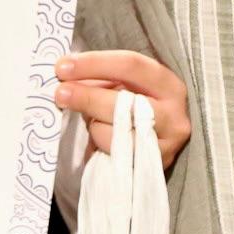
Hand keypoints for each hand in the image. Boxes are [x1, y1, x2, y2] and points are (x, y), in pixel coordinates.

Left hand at [53, 50, 191, 170]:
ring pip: (115, 133)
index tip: (63, 67)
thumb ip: (101, 79)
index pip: (131, 66)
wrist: (156, 144)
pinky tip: (98, 139)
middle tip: (60, 93)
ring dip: (94, 125)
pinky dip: (100, 145)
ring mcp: (166, 146)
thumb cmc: (135, 108)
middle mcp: (174, 115)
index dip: (94, 64)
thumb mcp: (126, 87)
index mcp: (168, 84)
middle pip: (123, 103)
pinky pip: (114, 155)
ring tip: (93, 121)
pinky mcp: (153, 169)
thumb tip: (66, 74)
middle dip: (86, 96)